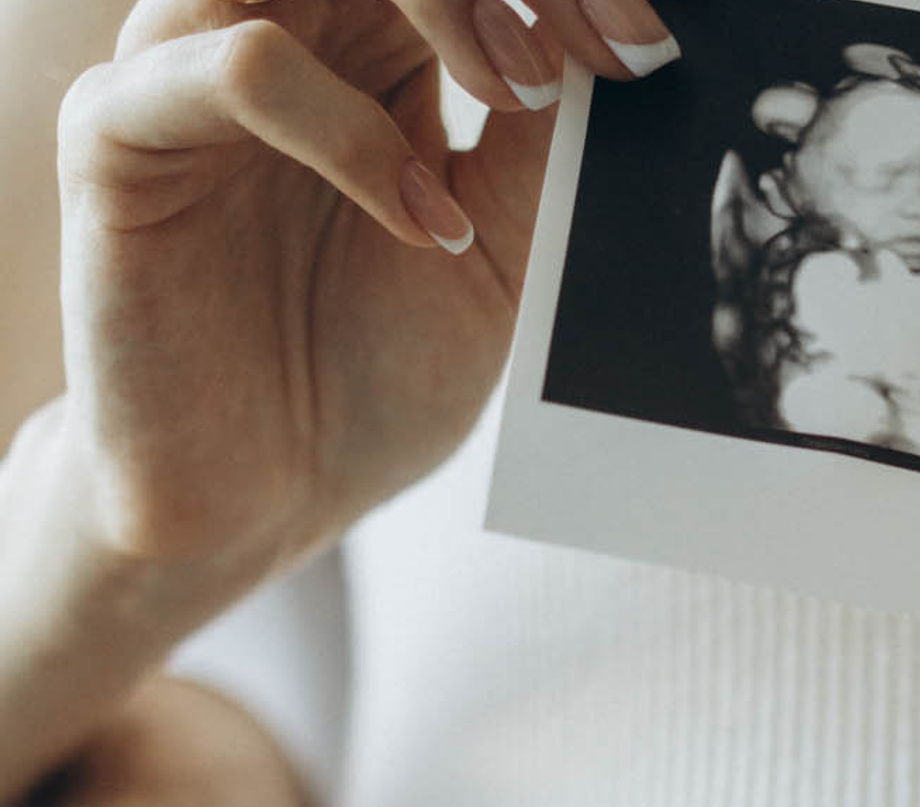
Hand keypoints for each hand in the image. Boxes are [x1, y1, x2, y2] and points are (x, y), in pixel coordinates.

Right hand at [54, 0, 677, 579]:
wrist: (269, 497)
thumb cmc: (373, 379)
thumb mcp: (497, 259)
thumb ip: (536, 150)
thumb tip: (614, 51)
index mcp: (369, 50)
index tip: (649, 43)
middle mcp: (277, 31)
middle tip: (595, 50)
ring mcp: (188, 70)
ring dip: (436, 0)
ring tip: (518, 97)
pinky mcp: (122, 134)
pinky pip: (234, 66)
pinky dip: (349, 130)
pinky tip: (422, 223)